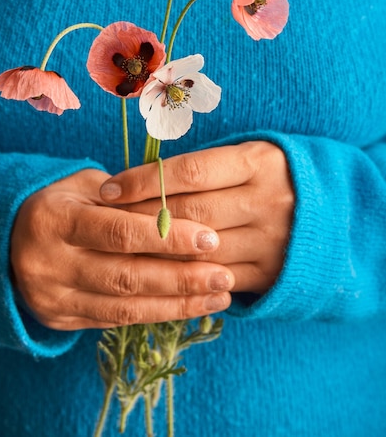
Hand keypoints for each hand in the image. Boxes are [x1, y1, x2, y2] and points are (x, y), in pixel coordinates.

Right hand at [10, 169, 232, 330]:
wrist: (11, 241)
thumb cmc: (62, 204)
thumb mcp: (84, 188)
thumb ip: (128, 200)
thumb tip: (183, 215)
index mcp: (54, 219)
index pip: (119, 231)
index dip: (167, 237)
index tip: (210, 238)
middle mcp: (49, 262)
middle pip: (126, 275)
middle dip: (182, 278)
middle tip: (225, 275)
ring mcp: (53, 297)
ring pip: (125, 307)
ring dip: (178, 303)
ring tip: (219, 296)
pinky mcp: (62, 320)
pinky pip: (117, 321)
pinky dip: (158, 314)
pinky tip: (190, 306)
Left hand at [100, 142, 293, 293]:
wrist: (338, 216)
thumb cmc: (273, 178)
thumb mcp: (249, 158)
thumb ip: (205, 167)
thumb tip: (140, 177)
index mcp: (258, 162)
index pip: (191, 171)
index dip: (144, 180)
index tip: (107, 189)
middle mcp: (266, 200)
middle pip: (189, 213)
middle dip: (139, 219)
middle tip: (100, 222)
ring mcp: (270, 240)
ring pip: (197, 251)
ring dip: (152, 253)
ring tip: (113, 250)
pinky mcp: (269, 273)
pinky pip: (214, 278)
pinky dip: (179, 278)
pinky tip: (148, 274)